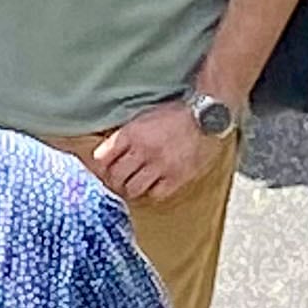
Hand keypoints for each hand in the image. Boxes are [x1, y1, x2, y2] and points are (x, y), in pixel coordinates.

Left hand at [89, 100, 210, 203]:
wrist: (207, 116)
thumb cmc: (175, 113)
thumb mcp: (144, 116)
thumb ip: (126, 134)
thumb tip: (107, 151)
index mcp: (132, 133)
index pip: (103, 157)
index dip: (100, 165)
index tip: (102, 167)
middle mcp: (143, 151)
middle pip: (115, 176)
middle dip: (113, 179)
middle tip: (116, 180)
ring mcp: (160, 166)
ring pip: (133, 188)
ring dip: (130, 188)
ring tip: (132, 184)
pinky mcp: (177, 177)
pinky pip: (155, 194)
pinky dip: (151, 192)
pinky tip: (152, 185)